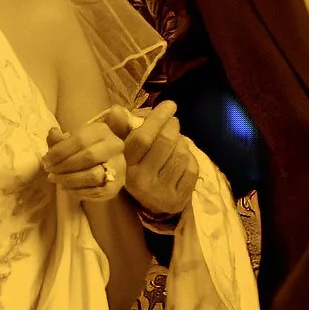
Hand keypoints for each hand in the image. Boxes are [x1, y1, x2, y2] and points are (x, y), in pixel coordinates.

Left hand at [44, 115, 127, 204]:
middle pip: (88, 157)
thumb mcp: (69, 140)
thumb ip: (59, 138)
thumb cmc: (81, 149)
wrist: (102, 163)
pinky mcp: (117, 185)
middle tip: (50, 172)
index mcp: (101, 131)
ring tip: (57, 181)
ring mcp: (119, 166)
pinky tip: (67, 189)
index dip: (60, 152)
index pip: (79, 140)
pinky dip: (79, 192)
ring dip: (71, 180)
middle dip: (64, 166)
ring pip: (94, 175)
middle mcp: (114, 146)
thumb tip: (53, 134)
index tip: (46, 161)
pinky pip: (98, 191)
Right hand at [109, 99, 197, 217]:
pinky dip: (190, 158)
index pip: (143, 138)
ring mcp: (161, 191)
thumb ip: (120, 129)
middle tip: (173, 122)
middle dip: (173, 127)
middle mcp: (142, 181)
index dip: (158, 118)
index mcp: (126, 167)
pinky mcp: (179, 198)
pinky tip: (182, 158)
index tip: (170, 105)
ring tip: (176, 142)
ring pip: (181, 154)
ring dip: (182, 142)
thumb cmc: (137, 168)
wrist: (151, 204)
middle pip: (165, 142)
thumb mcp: (125, 150)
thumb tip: (117, 110)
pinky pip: (191, 168)